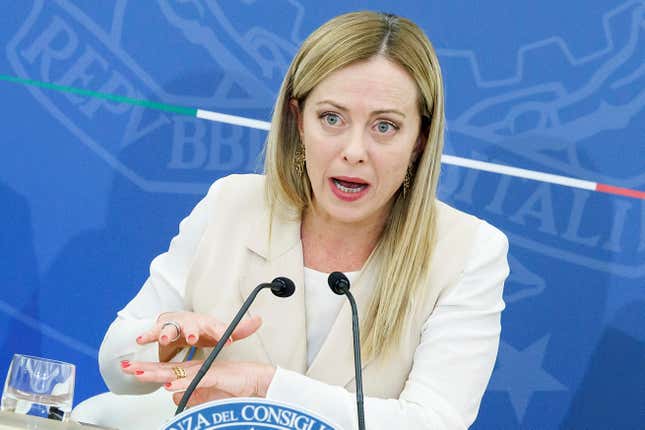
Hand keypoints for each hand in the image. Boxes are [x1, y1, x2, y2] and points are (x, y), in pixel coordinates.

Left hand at [122, 360, 275, 406]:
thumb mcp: (204, 396)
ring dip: (157, 374)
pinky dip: (182, 382)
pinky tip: (170, 386)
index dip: (147, 371)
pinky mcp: (215, 376)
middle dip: (145, 368)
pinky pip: (196, 380)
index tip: (130, 370)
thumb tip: (173, 394)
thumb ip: (188, 394)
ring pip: (176, 373)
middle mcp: (195, 370)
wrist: (256, 382)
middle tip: (126, 367)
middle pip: (166, 370)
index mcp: (192, 373)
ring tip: (140, 374)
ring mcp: (204, 372)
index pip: (165, 372)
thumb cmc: (233, 388)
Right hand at [136, 312, 261, 349]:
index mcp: (207, 324)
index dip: (221, 333)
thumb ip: (239, 329)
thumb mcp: (220, 331)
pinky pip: (152, 332)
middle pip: (192, 325)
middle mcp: (190, 322)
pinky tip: (141, 340)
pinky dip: (147, 335)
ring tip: (164, 340)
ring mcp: (174, 324)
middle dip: (192, 331)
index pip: (216, 327)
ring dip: (166, 333)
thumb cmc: (201, 329)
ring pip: (170, 327)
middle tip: (193, 338)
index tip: (227, 340)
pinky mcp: (160, 328)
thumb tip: (259, 320)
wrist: (181, 323)